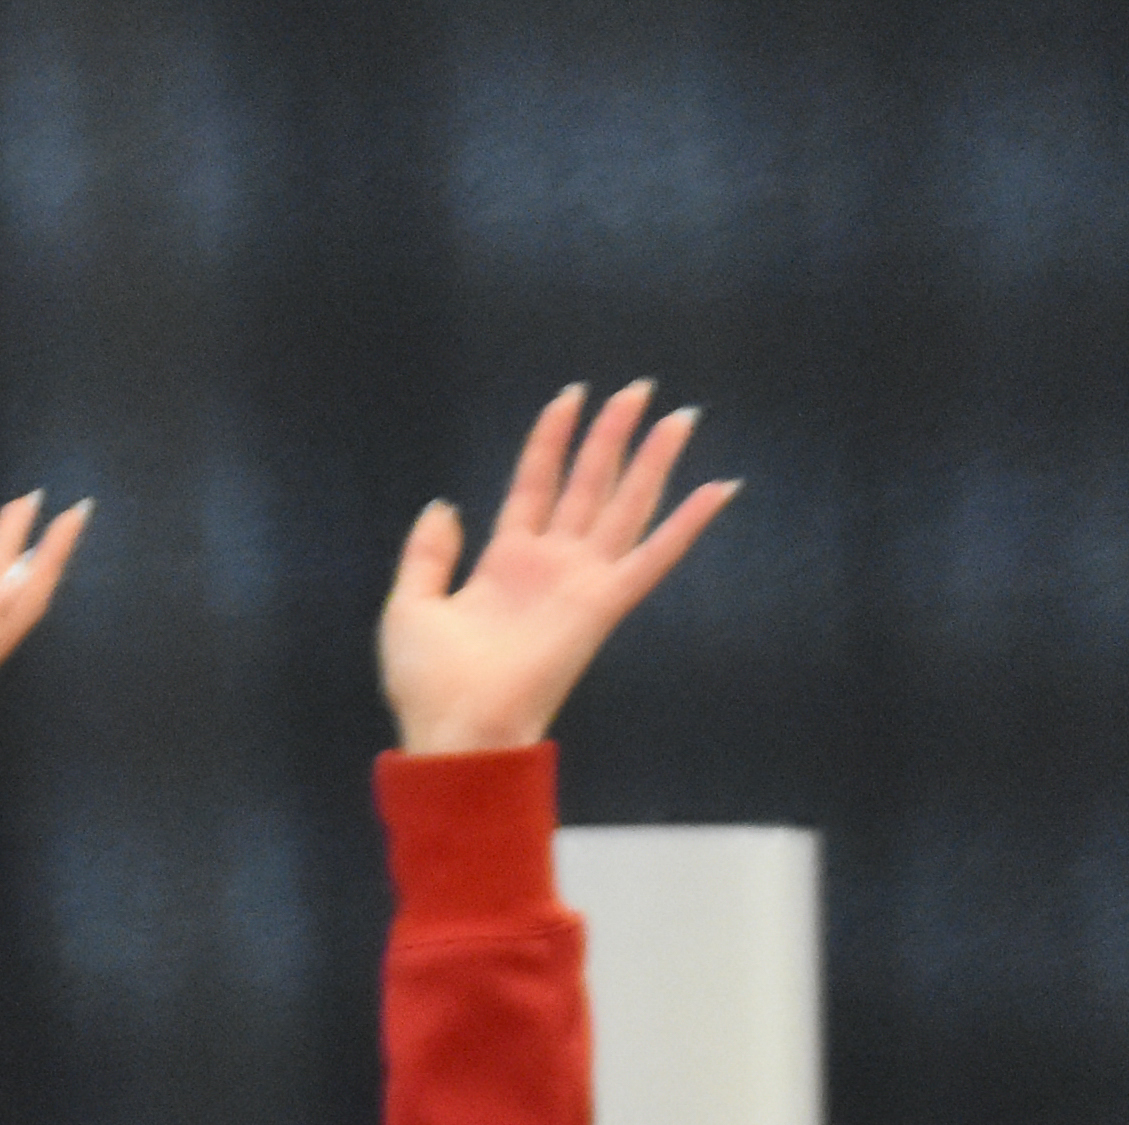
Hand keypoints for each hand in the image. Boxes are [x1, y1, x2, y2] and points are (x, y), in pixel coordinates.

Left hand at [381, 382, 733, 755]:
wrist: (453, 732)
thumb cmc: (428, 683)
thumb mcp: (409, 606)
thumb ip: (426, 554)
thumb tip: (444, 506)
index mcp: (504, 563)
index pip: (534, 485)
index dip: (551, 441)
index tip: (570, 397)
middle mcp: (549, 566)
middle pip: (588, 484)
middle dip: (611, 436)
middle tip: (638, 389)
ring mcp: (579, 583)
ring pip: (624, 506)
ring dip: (652, 461)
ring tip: (676, 416)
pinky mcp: (602, 606)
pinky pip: (654, 558)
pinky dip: (688, 525)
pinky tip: (719, 488)